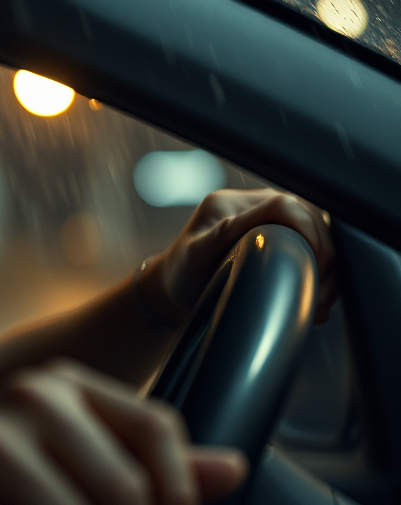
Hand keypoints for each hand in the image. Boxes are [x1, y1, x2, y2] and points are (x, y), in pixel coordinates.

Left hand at [144, 189, 336, 325]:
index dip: (309, 235)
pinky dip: (324, 272)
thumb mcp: (193, 255)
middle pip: (312, 218)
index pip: (287, 206)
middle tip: (318, 295)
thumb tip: (246, 227)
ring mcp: (270, 218)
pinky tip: (316, 296)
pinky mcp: (281, 234)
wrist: (177, 285)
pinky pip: (316, 245)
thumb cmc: (182, 273)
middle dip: (325, 257)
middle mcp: (255, 204)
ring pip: (321, 232)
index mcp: (232, 204)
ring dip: (329, 267)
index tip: (311, 269)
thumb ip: (219, 237)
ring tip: (319, 300)